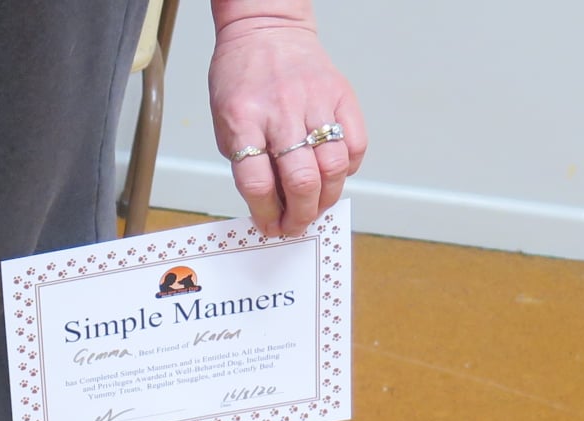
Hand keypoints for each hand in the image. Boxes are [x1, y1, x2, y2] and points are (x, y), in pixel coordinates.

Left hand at [208, 7, 365, 236]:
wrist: (266, 31)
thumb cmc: (241, 80)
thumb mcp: (226, 123)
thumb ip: (246, 163)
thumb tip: (271, 206)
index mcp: (243, 120)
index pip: (257, 182)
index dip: (266, 213)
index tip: (270, 226)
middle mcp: (280, 111)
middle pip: (301, 179)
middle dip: (301, 214)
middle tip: (297, 225)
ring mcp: (314, 101)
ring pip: (333, 166)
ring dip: (327, 197)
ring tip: (316, 206)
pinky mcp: (341, 95)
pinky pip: (356, 143)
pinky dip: (349, 168)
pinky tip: (335, 173)